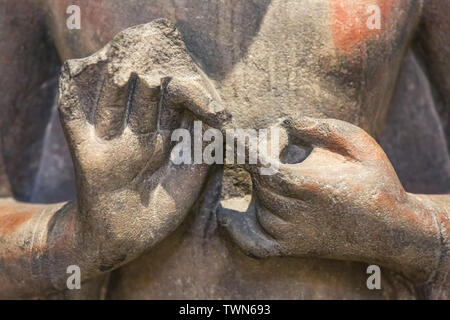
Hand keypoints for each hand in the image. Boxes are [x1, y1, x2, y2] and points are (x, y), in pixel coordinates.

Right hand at [57, 20, 223, 264]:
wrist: (123, 239)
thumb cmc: (160, 212)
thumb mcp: (189, 180)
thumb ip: (202, 150)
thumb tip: (218, 120)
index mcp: (162, 140)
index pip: (170, 106)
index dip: (179, 89)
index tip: (189, 72)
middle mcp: (137, 136)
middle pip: (142, 100)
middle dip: (149, 80)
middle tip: (157, 57)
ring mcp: (111, 144)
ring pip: (112, 106)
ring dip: (117, 86)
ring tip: (123, 62)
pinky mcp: (88, 156)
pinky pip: (74, 124)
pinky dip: (71, 101)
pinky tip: (70, 75)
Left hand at [218, 117, 439, 279]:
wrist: (392, 230)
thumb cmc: (376, 180)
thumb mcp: (357, 142)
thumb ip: (318, 127)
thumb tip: (282, 122)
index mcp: (309, 186)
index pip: (260, 165)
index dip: (244, 148)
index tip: (231, 134)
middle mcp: (294, 214)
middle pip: (259, 180)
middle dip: (264, 157)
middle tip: (285, 146)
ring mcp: (290, 235)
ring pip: (258, 203)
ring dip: (263, 183)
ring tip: (288, 171)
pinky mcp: (290, 248)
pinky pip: (252, 243)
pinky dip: (236, 230)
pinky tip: (228, 213)